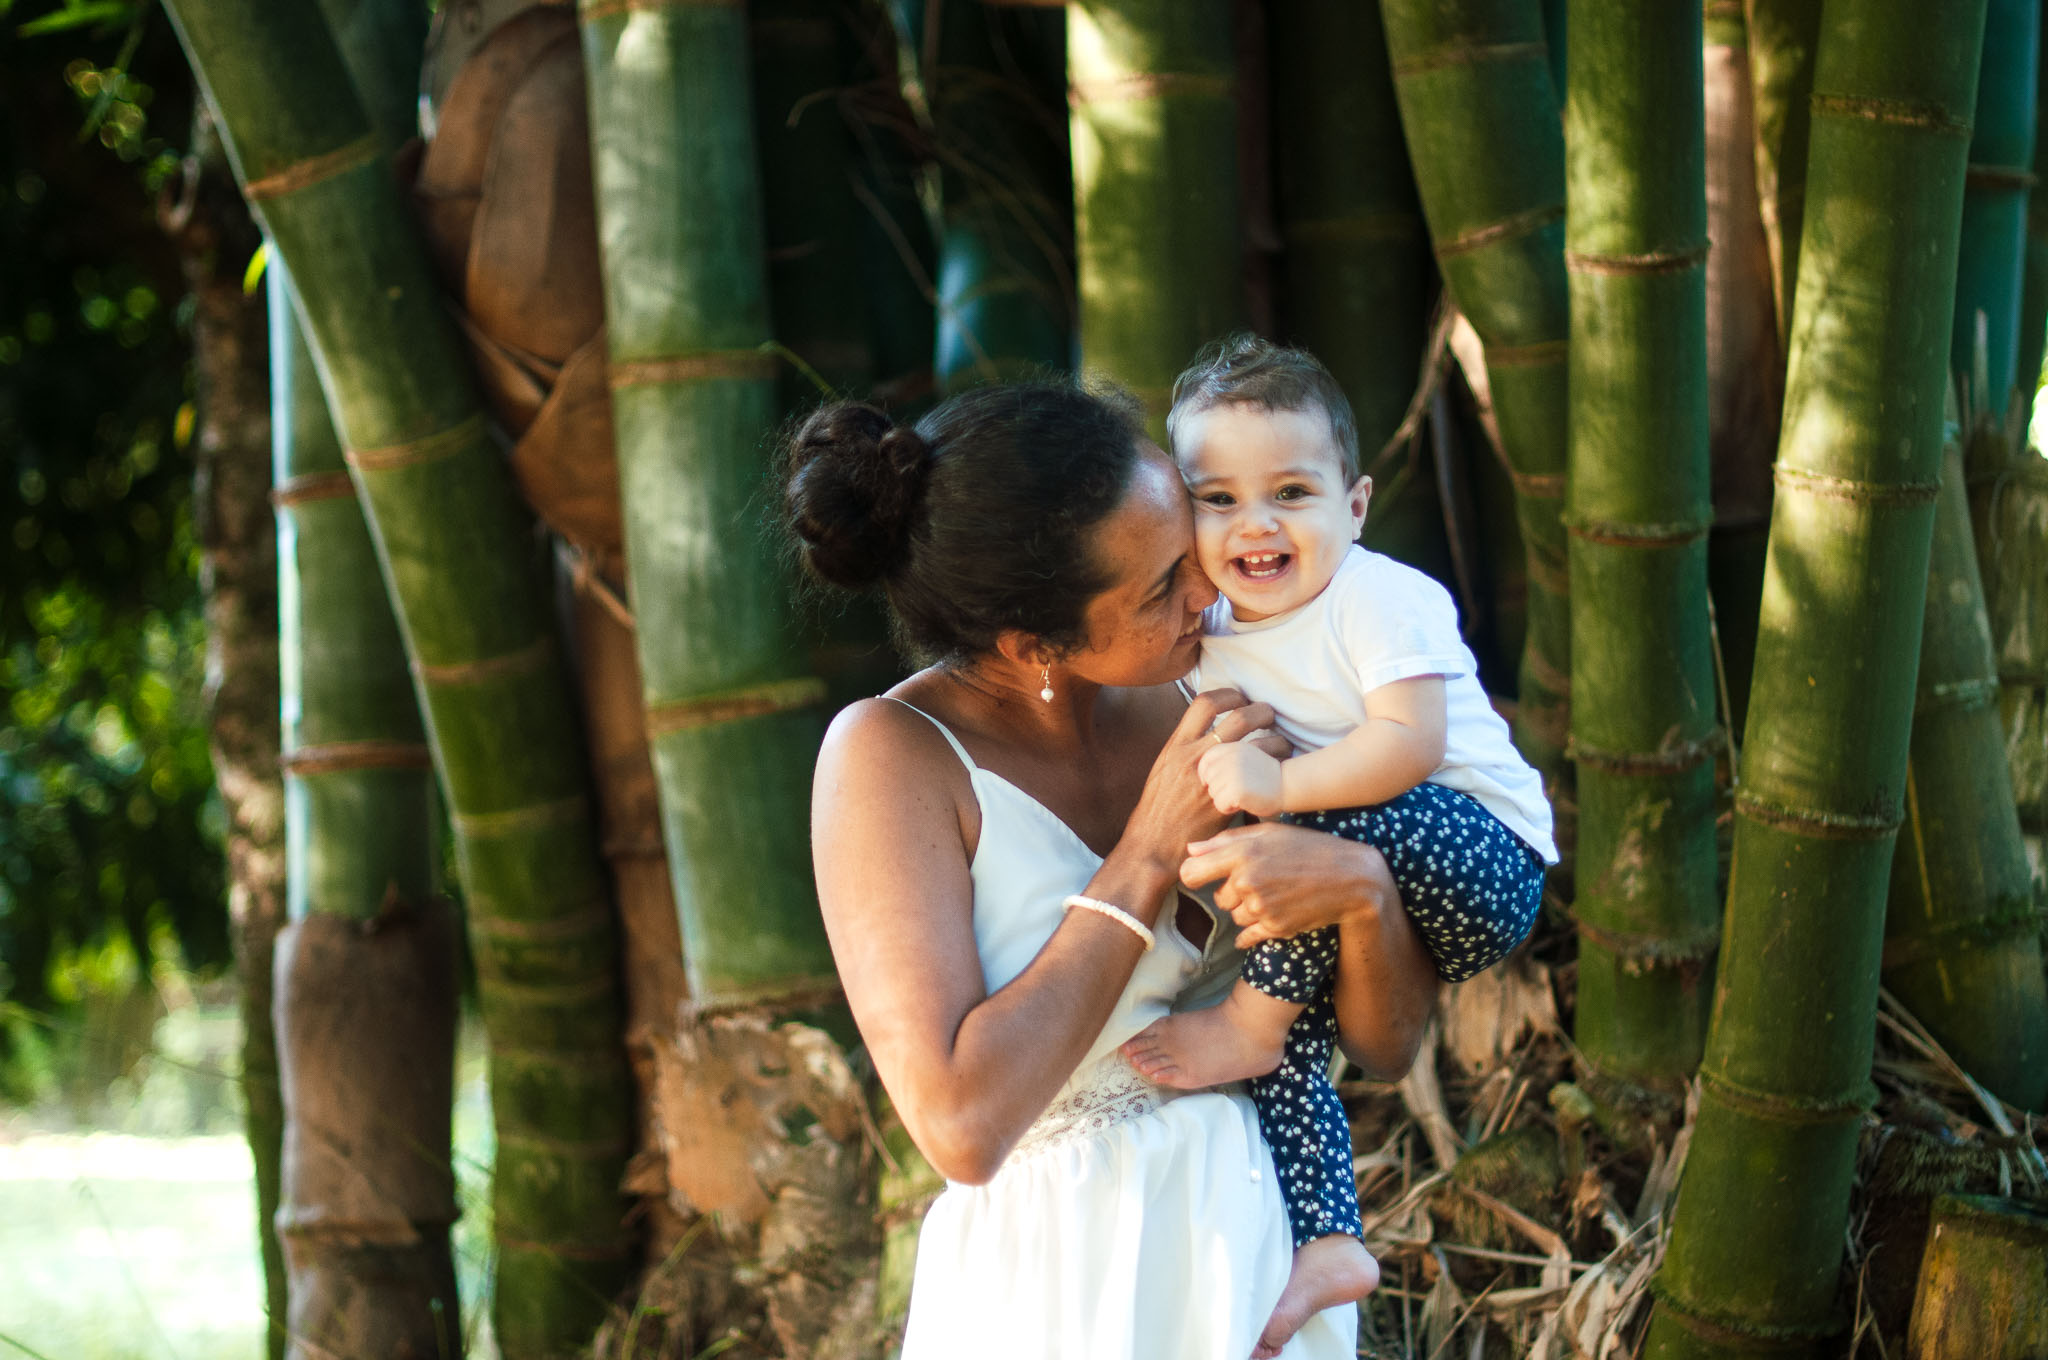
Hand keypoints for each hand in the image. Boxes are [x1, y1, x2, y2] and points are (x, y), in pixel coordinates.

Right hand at [1120, 689, 1279, 879]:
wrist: (1153, 845)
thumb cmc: (1158, 810)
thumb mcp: (1163, 769)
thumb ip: (1185, 748)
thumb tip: (1205, 732)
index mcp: (1177, 745)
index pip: (1206, 702)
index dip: (1229, 694)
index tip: (1240, 698)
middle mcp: (1195, 756)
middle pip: (1240, 717)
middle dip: (1261, 710)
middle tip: (1270, 715)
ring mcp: (1214, 778)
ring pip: (1259, 746)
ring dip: (1277, 740)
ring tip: (1282, 744)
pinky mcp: (1229, 801)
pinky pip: (1261, 777)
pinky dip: (1275, 770)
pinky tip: (1279, 773)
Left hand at [1180, 821, 1396, 949]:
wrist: (1350, 878)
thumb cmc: (1308, 848)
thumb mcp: (1268, 833)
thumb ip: (1225, 841)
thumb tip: (1190, 849)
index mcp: (1241, 853)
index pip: (1190, 872)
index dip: (1195, 875)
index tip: (1205, 876)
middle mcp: (1247, 881)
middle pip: (1217, 898)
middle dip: (1232, 892)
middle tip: (1260, 881)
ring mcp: (1261, 907)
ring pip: (1234, 917)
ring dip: (1246, 910)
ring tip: (1274, 894)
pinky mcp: (1274, 928)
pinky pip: (1246, 936)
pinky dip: (1253, 931)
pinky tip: (1270, 915)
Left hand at [1197, 740, 1282, 817]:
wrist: (1288, 785)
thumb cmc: (1265, 776)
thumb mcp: (1245, 757)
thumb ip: (1225, 758)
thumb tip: (1202, 773)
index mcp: (1232, 747)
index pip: (1205, 760)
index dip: (1205, 774)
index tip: (1211, 783)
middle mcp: (1230, 757)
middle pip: (1207, 778)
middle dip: (1216, 788)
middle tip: (1235, 791)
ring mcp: (1233, 772)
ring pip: (1212, 793)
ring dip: (1223, 799)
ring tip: (1241, 797)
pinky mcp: (1236, 789)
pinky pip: (1220, 804)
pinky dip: (1228, 809)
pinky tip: (1242, 805)